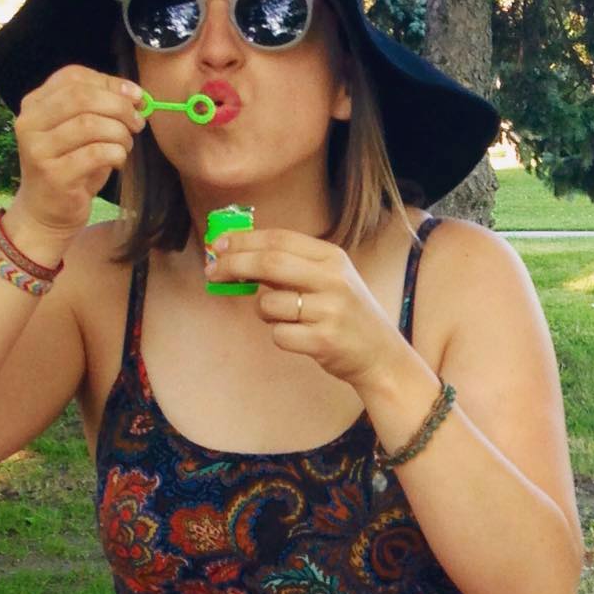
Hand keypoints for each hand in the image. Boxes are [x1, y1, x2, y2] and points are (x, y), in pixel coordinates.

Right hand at [13, 65, 145, 236]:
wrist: (47, 212)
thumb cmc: (72, 167)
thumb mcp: (83, 132)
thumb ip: (101, 109)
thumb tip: (136, 96)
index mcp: (36, 104)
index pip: (73, 77)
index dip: (110, 82)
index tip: (136, 96)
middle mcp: (30, 122)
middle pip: (82, 97)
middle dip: (119, 107)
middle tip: (138, 123)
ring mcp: (38, 149)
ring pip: (90, 125)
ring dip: (119, 133)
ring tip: (125, 145)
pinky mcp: (53, 174)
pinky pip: (95, 154)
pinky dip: (116, 154)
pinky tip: (117, 162)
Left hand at [206, 228, 405, 387]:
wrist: (381, 354)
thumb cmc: (346, 314)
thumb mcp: (329, 280)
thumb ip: (291, 266)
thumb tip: (238, 255)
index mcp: (332, 258)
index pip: (278, 239)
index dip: (244, 241)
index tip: (219, 246)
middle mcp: (333, 279)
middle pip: (269, 262)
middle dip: (234, 264)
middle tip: (213, 272)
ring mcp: (329, 310)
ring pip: (268, 304)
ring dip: (264, 312)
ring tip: (286, 318)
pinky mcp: (323, 340)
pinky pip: (278, 335)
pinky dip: (280, 336)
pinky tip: (300, 337)